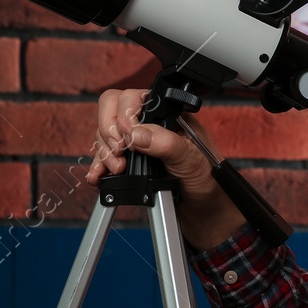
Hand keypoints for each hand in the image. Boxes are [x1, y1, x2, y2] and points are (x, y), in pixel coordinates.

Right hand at [84, 88, 244, 250]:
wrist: (207, 209)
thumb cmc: (208, 179)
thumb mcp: (191, 158)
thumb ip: (166, 143)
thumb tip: (136, 133)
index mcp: (167, 114)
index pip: (132, 98)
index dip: (123, 116)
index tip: (127, 139)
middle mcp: (150, 124)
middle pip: (111, 111)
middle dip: (110, 133)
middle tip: (119, 154)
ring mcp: (137, 143)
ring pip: (105, 135)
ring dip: (104, 151)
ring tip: (117, 168)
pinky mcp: (129, 162)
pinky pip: (105, 157)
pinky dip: (98, 165)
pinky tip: (98, 175)